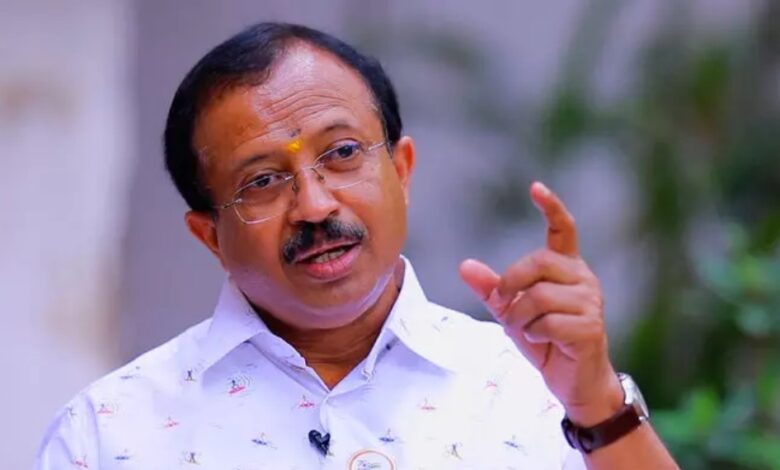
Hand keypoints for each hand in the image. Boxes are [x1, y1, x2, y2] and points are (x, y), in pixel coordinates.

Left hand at [460, 181, 623, 425]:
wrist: (573, 380)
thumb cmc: (545, 339)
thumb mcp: (511, 312)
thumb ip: (491, 288)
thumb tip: (464, 265)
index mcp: (566, 268)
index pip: (563, 229)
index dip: (551, 207)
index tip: (536, 188)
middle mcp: (583, 278)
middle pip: (537, 262)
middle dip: (511, 284)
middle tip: (504, 305)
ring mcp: (591, 301)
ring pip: (539, 296)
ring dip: (520, 318)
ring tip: (527, 330)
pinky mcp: (591, 326)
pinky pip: (548, 323)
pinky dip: (534, 335)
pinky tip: (543, 341)